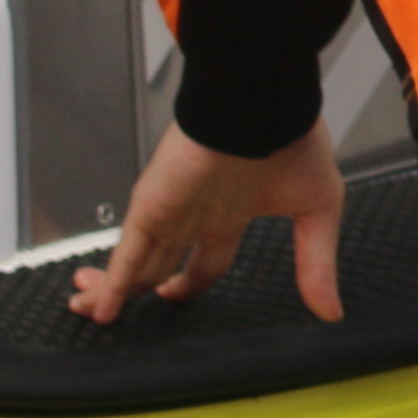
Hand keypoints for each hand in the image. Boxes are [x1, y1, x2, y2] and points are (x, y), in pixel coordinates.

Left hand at [70, 119, 346, 326]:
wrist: (262, 104)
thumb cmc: (293, 140)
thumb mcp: (317, 208)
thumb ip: (317, 262)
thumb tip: (331, 310)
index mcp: (231, 213)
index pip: (204, 261)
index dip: (187, 285)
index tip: (173, 297)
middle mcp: (196, 215)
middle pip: (156, 264)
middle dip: (136, 289)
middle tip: (112, 313)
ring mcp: (171, 212)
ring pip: (133, 262)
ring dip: (110, 290)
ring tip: (86, 313)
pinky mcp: (152, 208)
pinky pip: (127, 255)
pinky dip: (114, 284)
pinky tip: (100, 309)